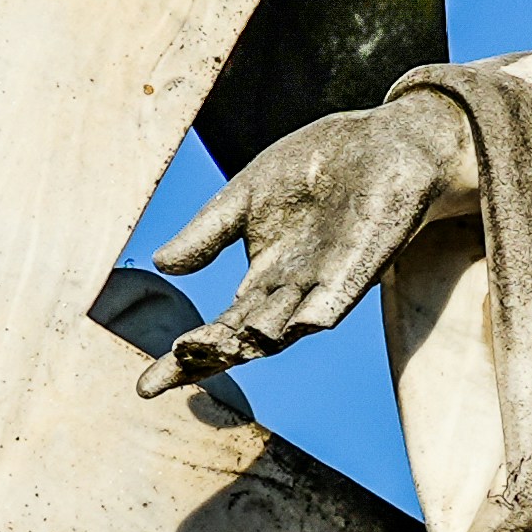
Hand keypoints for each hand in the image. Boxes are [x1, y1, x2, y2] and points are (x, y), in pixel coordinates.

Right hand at [146, 101, 478, 387]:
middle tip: (180, 355)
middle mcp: (293, 294)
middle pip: (245, 339)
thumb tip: (162, 265)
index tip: (145, 387)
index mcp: (263, 281)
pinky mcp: (363, 264)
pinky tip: (301, 323)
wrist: (386, 144)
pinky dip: (320, 311)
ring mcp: (328, 284)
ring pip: (287, 327)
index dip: (184, 360)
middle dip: (212, 352)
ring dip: (255, 337)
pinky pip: (340, 297)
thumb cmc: (318, 169)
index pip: (218, 330)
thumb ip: (208, 232)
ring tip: (221, 345)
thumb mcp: (245, 196)